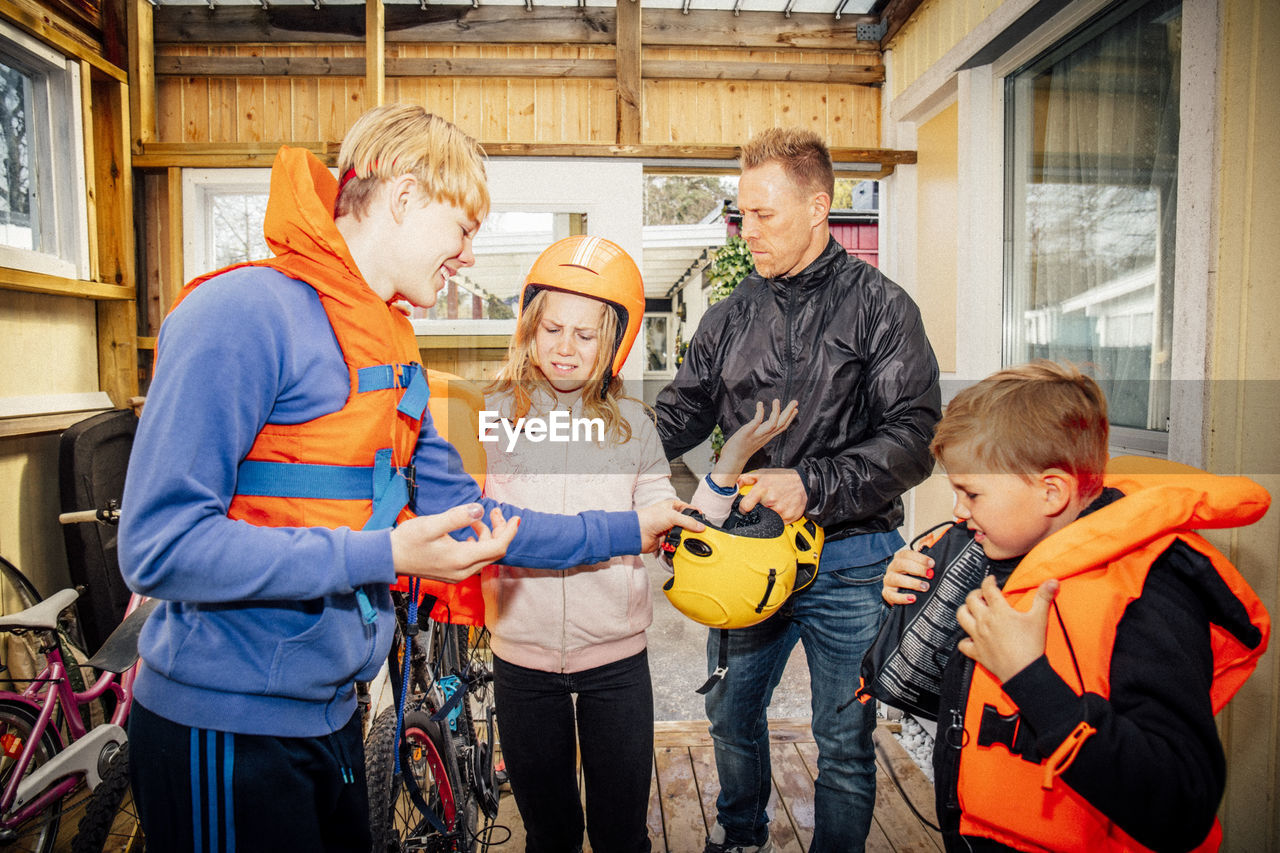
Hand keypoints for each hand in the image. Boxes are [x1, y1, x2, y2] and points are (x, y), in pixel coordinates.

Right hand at [390, 504, 518, 581]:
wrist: (387, 558)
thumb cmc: (406, 541)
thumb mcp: (431, 524)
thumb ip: (457, 517)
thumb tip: (479, 509)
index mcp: (461, 559)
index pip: (498, 547)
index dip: (509, 532)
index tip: (515, 518)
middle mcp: (463, 571)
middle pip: (494, 552)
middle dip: (498, 531)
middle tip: (494, 512)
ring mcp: (457, 574)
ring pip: (484, 555)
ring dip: (486, 536)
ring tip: (475, 519)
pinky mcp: (451, 573)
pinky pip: (474, 559)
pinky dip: (476, 543)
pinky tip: (467, 533)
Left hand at [637, 500, 705, 553]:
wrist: (637, 533)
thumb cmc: (648, 519)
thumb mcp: (672, 516)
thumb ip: (688, 522)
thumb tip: (701, 526)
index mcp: (671, 507)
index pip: (688, 509)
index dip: (695, 513)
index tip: (703, 519)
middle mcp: (670, 518)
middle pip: (687, 523)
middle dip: (692, 528)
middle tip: (699, 532)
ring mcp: (668, 529)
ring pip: (683, 534)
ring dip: (685, 537)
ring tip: (689, 539)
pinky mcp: (666, 540)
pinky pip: (677, 543)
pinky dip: (679, 545)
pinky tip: (680, 544)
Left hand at [735, 468, 807, 522]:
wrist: (804, 483)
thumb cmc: (783, 478)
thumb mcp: (763, 474)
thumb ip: (745, 479)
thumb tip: (733, 484)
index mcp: (762, 489)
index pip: (745, 506)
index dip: (743, 508)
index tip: (745, 508)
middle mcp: (771, 501)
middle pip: (756, 512)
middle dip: (759, 508)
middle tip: (766, 501)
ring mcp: (780, 511)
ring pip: (767, 518)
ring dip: (769, 513)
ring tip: (775, 503)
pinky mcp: (788, 518)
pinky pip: (778, 523)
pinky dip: (778, 518)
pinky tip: (782, 508)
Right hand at [882, 547, 933, 605]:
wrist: (898, 593)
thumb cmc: (910, 578)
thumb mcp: (916, 568)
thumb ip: (924, 563)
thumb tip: (933, 555)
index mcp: (899, 560)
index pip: (906, 554)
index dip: (920, 558)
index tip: (932, 564)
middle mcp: (892, 569)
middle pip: (901, 564)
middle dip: (917, 569)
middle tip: (930, 575)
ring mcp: (888, 581)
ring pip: (896, 579)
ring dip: (912, 583)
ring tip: (924, 587)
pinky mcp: (887, 594)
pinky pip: (893, 596)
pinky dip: (903, 597)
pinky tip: (913, 598)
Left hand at [955, 575, 1058, 682]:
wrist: (1024, 671)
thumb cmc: (1031, 645)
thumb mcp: (1039, 618)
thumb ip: (1044, 597)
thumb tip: (1052, 581)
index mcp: (998, 611)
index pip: (988, 589)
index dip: (988, 581)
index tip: (991, 580)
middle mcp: (984, 621)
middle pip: (971, 599)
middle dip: (976, 593)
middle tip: (983, 595)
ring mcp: (978, 636)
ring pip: (961, 617)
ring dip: (965, 610)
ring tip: (973, 610)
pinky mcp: (976, 652)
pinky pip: (962, 644)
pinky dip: (964, 639)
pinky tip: (970, 637)